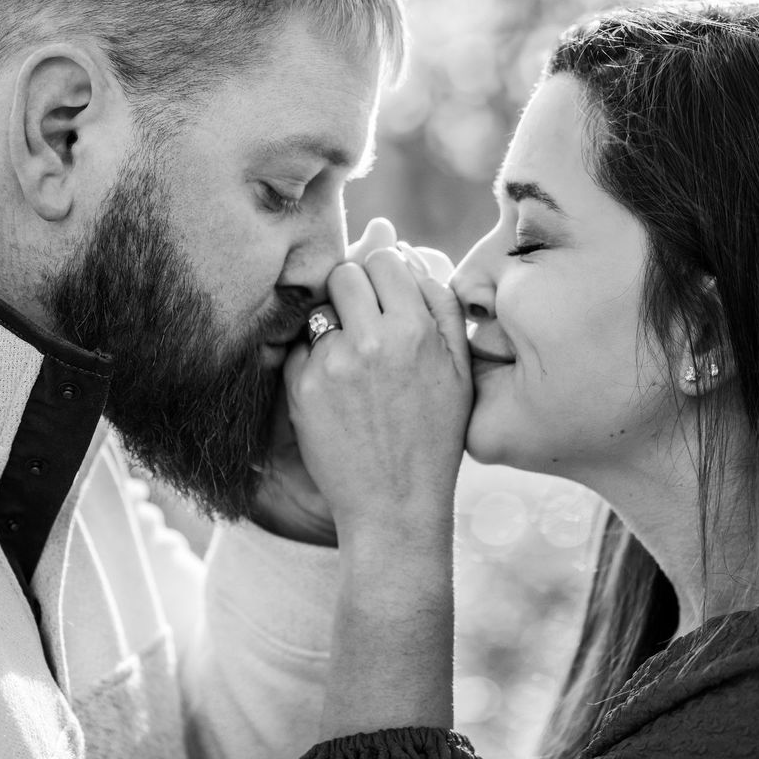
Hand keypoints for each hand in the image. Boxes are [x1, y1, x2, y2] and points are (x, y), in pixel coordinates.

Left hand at [249, 217, 411, 544]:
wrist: (395, 505)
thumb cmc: (434, 437)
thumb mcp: (459, 371)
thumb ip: (440, 305)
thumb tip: (406, 253)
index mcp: (415, 331)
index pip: (385, 259)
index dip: (385, 275)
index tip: (386, 297)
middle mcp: (371, 341)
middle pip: (345, 273)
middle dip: (353, 289)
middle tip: (363, 319)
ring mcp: (331, 364)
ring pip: (319, 307)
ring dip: (331, 321)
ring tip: (351, 358)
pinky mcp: (300, 388)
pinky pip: (299, 346)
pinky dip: (312, 357)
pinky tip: (335, 388)